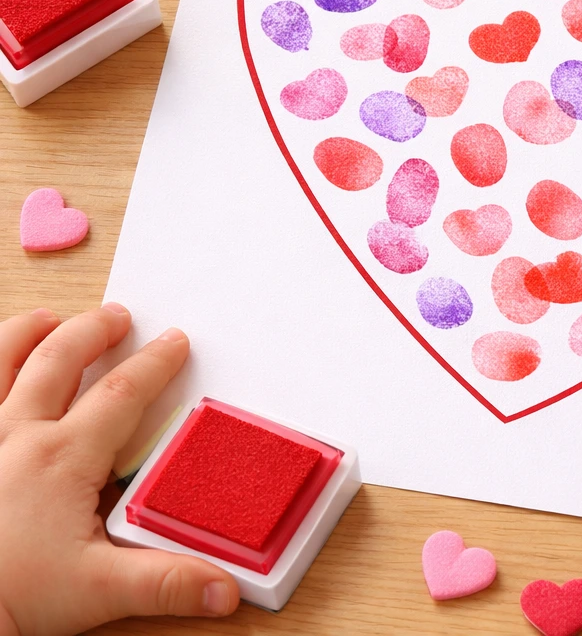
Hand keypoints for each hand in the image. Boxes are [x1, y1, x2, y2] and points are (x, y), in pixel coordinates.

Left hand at [0, 306, 239, 635]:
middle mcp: (19, 435)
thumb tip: (224, 588)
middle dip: (94, 330)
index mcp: (64, 457)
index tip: (175, 342)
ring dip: (28, 333)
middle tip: (118, 316)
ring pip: (4, 362)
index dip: (155, 362)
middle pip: (61, 358)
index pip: (122, 392)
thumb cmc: (13, 600)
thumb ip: (167, 582)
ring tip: (48, 319)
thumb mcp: (99, 591)